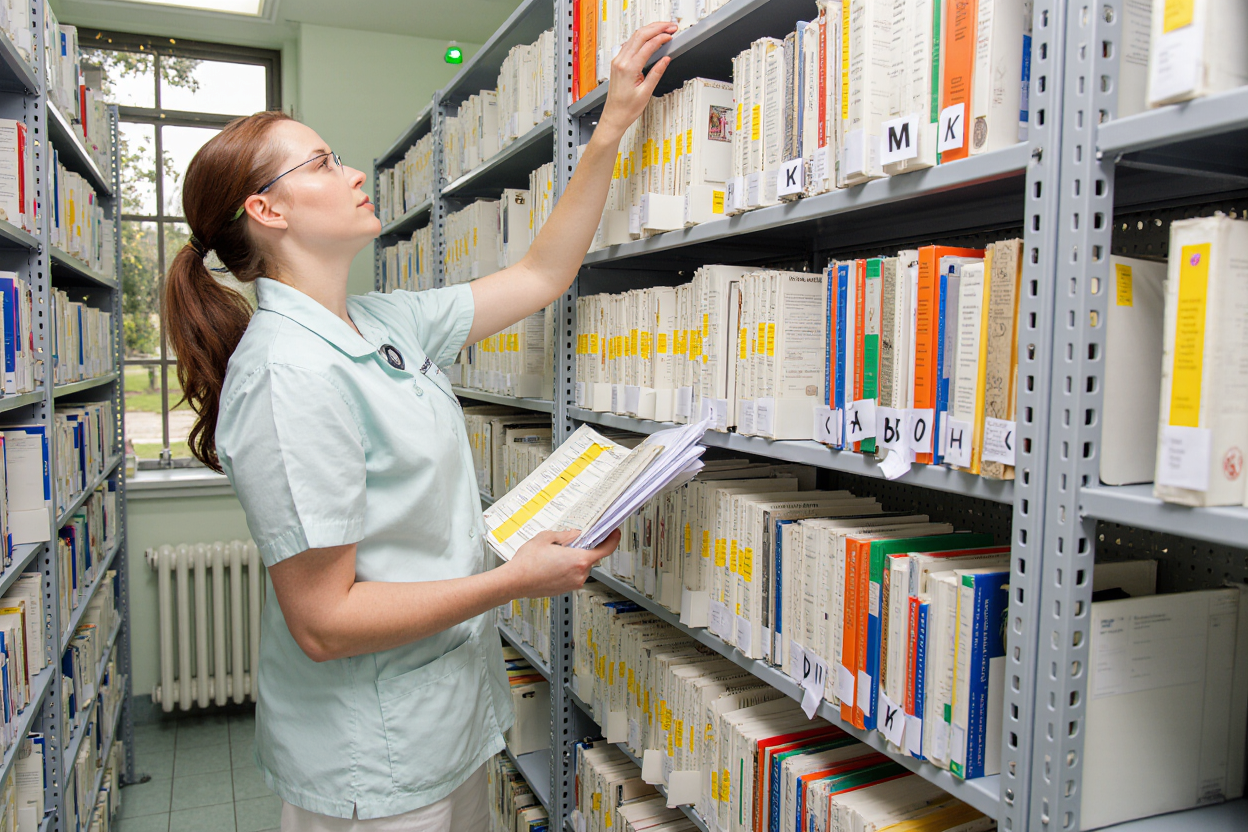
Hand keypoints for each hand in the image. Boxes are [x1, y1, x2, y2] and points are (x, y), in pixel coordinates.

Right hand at [505, 529, 621, 597]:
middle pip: (591, 558)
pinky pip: (572, 575)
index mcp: (579, 560)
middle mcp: (579, 574)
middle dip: (583, 549)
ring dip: (573, 559)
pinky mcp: (565, 589)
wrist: (515, 581)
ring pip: (580, 567)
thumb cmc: (528, 562)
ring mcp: (572, 584)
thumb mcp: (546, 538)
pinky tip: (552, 563)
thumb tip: (574, 534)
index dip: (612, 540)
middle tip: (572, 541)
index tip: (614, 533)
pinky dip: (567, 568)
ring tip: (555, 553)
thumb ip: (565, 535)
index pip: (605, 550)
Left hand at [598, 21, 676, 138]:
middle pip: (640, 35)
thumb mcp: (646, 92)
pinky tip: (649, 37)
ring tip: (662, 29)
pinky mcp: (617, 62)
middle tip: (670, 26)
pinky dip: (641, 37)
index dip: (661, 37)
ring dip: (649, 30)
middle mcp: (621, 61)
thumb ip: (656, 73)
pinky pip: (629, 43)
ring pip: (634, 36)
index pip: (648, 45)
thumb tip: (665, 60)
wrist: (614, 116)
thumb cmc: (626, 109)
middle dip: (657, 28)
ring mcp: (617, 60)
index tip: (671, 35)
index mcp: (628, 68)